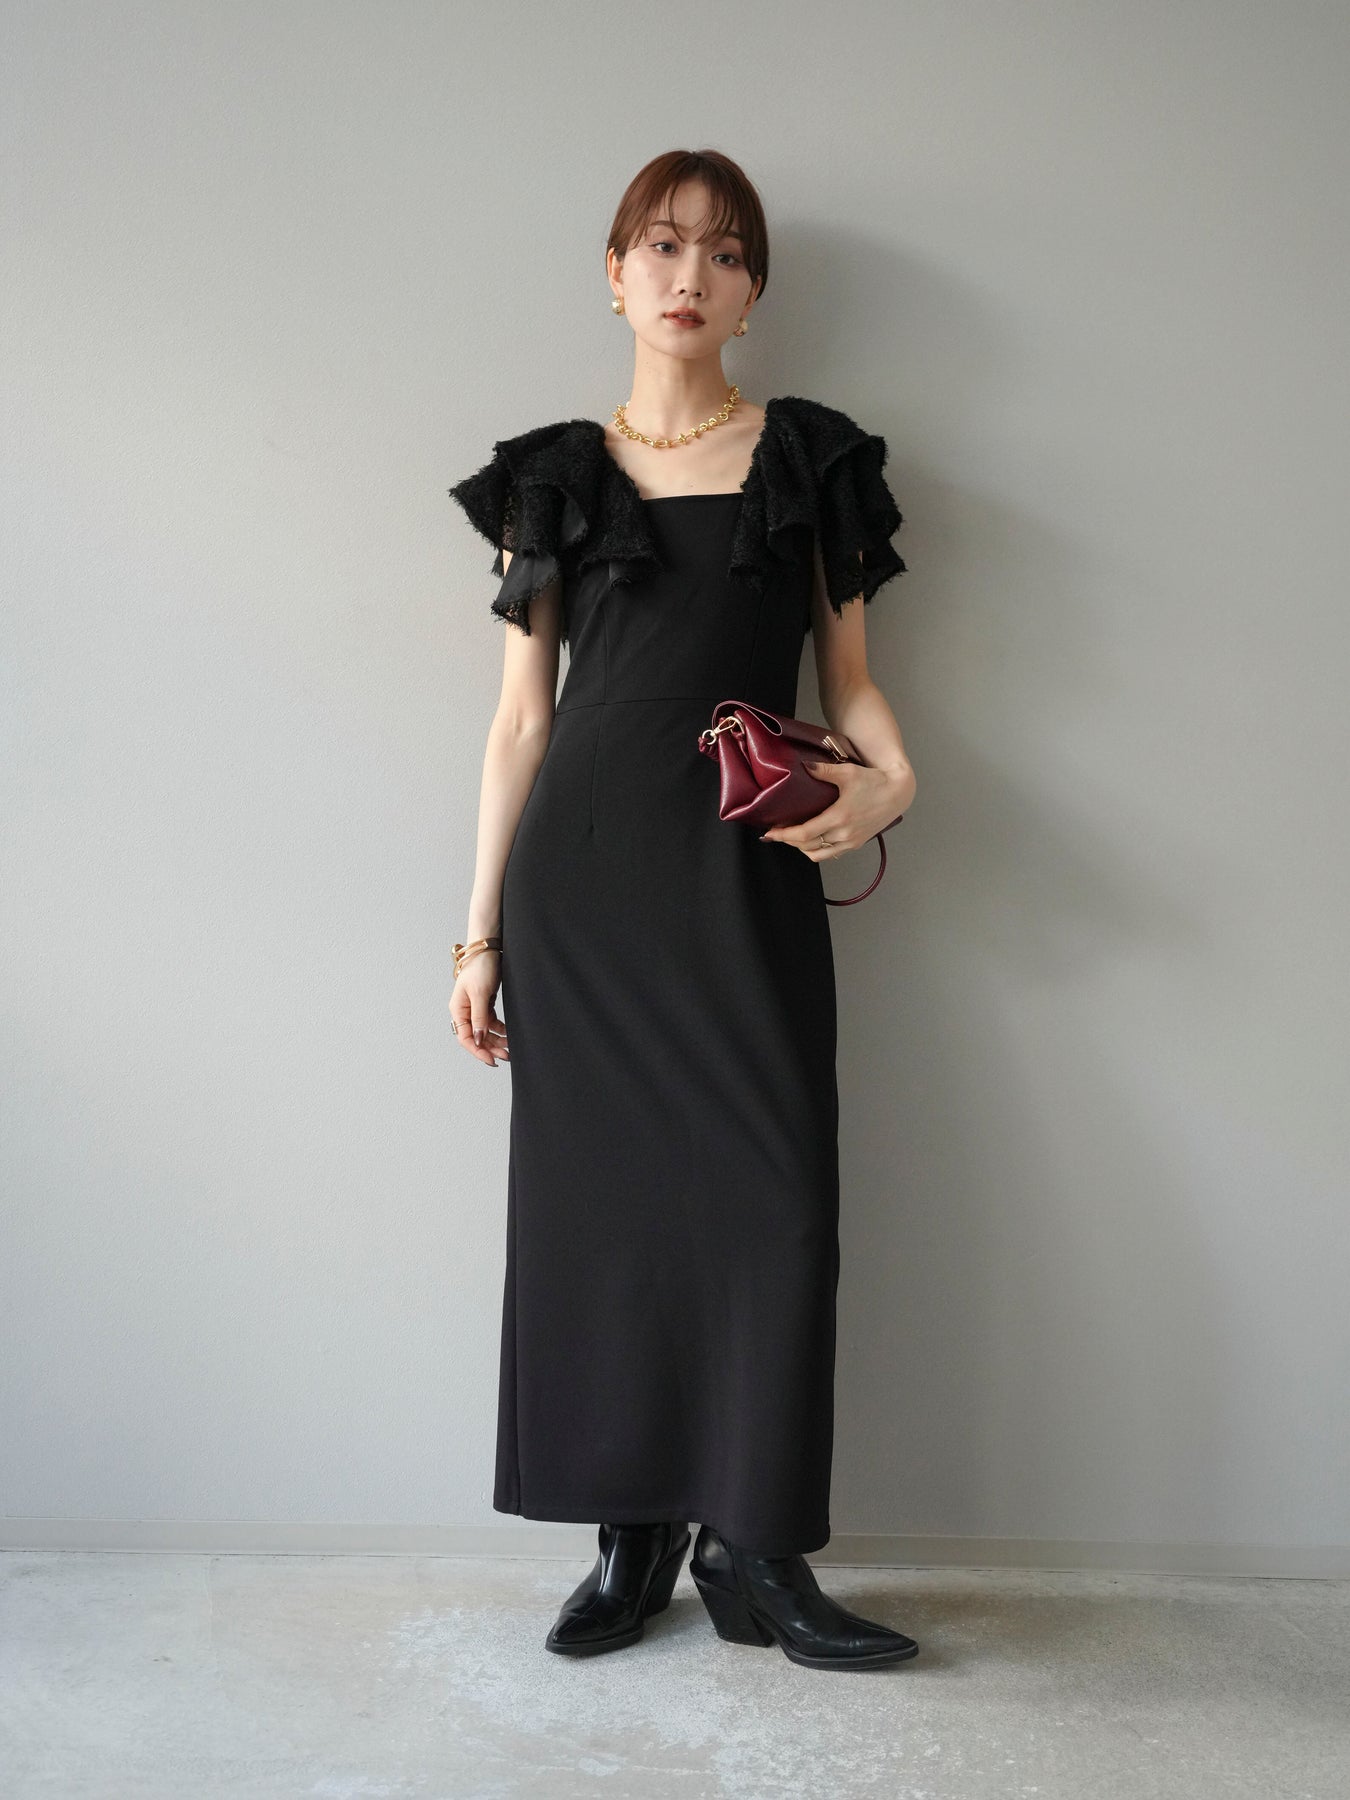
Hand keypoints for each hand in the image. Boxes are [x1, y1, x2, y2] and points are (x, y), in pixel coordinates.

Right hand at [449, 951, 508, 1066]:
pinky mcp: (485, 1003)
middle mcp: (464, 1011)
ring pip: (484, 1031)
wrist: (488, 949)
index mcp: (458, 1010)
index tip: (491, 1060)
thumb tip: (478, 1039)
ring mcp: (475, 1008)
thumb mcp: (480, 994)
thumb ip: (479, 1017)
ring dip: (496, 1041)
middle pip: (476, 1037)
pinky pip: (491, 1022)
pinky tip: (508, 1034)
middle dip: (490, 1048)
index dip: (477, 1051)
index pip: (465, 1038)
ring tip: (509, 1049)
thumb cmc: (480, 968)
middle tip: (506, 1056)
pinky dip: (499, 1030)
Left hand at [758, 762, 904, 863]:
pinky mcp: (856, 843)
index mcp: (840, 817)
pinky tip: (812, 841)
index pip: (804, 833)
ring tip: (793, 837)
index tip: (771, 833)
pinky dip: (818, 850)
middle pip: (808, 846)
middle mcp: (844, 833)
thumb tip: (804, 767)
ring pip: (819, 855)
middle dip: (789, 841)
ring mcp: (851, 841)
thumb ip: (823, 770)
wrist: (898, 792)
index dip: (784, 835)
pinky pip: (832, 854)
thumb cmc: (874, 781)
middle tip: (777, 833)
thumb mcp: (847, 772)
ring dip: (802, 848)